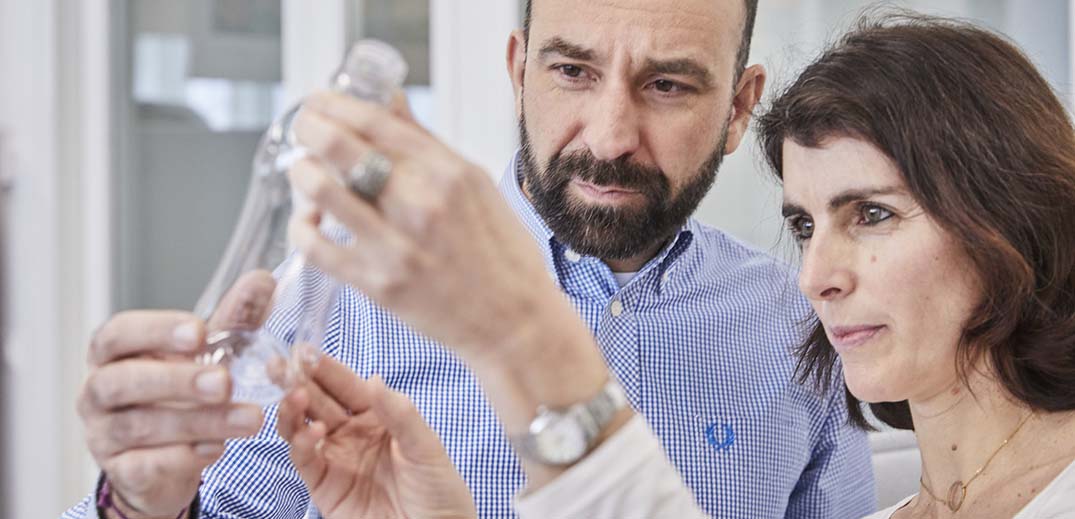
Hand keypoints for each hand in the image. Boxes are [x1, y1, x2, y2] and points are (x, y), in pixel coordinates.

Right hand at [77, 271, 273, 517]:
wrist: (161, 461)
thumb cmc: (177, 395)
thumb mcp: (205, 355)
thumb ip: (232, 320)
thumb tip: (264, 280)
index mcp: (114, 354)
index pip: (118, 334)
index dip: (155, 331)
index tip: (197, 332)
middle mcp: (98, 391)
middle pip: (123, 380)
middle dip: (176, 380)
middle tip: (225, 382)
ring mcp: (104, 434)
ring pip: (142, 426)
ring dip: (200, 422)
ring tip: (249, 419)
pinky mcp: (121, 471)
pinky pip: (144, 464)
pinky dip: (183, 457)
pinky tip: (217, 450)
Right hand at [278, 355, 475, 518]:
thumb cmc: (439, 491)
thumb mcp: (426, 448)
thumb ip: (400, 414)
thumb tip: (374, 378)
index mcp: (378, 416)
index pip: (346, 385)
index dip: (325, 367)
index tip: (304, 349)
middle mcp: (351, 433)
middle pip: (318, 401)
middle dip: (298, 381)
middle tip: (279, 364)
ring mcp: (335, 459)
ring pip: (303, 427)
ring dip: (294, 409)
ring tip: (293, 394)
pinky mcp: (324, 487)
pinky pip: (305, 460)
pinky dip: (302, 443)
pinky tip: (311, 431)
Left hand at [287, 91, 582, 366]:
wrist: (515, 322)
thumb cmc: (501, 254)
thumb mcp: (478, 186)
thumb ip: (427, 145)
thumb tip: (389, 100)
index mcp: (450, 173)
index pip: (376, 121)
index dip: (335, 104)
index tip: (318, 102)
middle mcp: (422, 203)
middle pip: (341, 147)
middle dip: (309, 128)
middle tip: (304, 128)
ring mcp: (398, 245)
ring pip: (322, 191)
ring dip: (302, 173)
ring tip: (304, 172)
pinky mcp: (379, 284)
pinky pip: (317, 247)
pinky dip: (302, 228)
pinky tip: (309, 222)